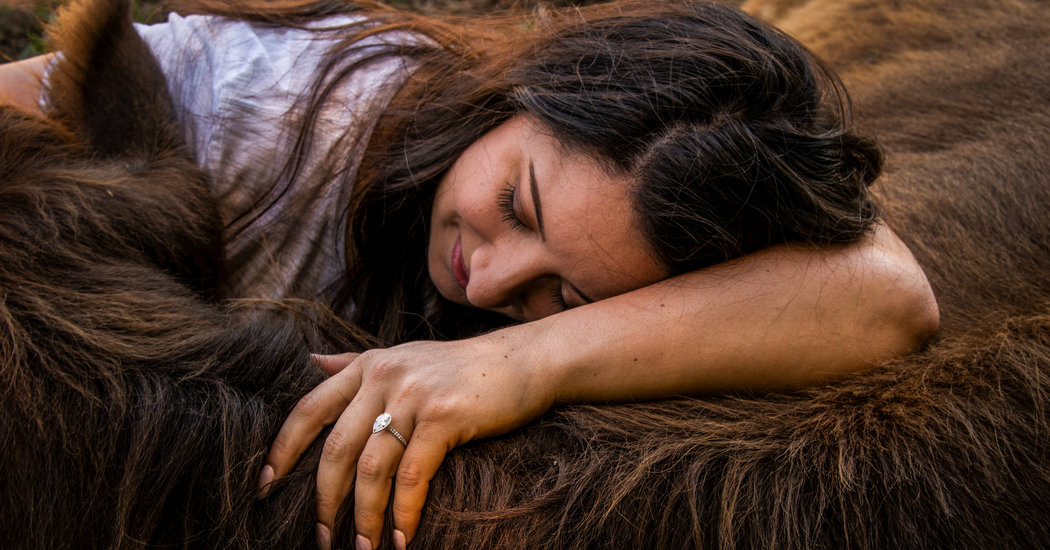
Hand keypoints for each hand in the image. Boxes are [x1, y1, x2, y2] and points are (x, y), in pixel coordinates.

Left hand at [258, 334, 554, 549]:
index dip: (283, 449)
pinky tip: (403, 538)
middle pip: (336, 448)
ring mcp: (413, 395)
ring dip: (363, 515)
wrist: (523, 361)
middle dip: (324, 499)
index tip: (265, 485)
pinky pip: (411, 476)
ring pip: (371, 468)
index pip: (309, 409)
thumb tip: (311, 360)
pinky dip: (404, 513)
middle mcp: (384, 376)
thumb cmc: (461, 368)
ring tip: (362, 547)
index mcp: (367, 366)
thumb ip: (355, 362)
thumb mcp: (402, 355)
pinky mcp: (443, 416)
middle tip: (321, 537)